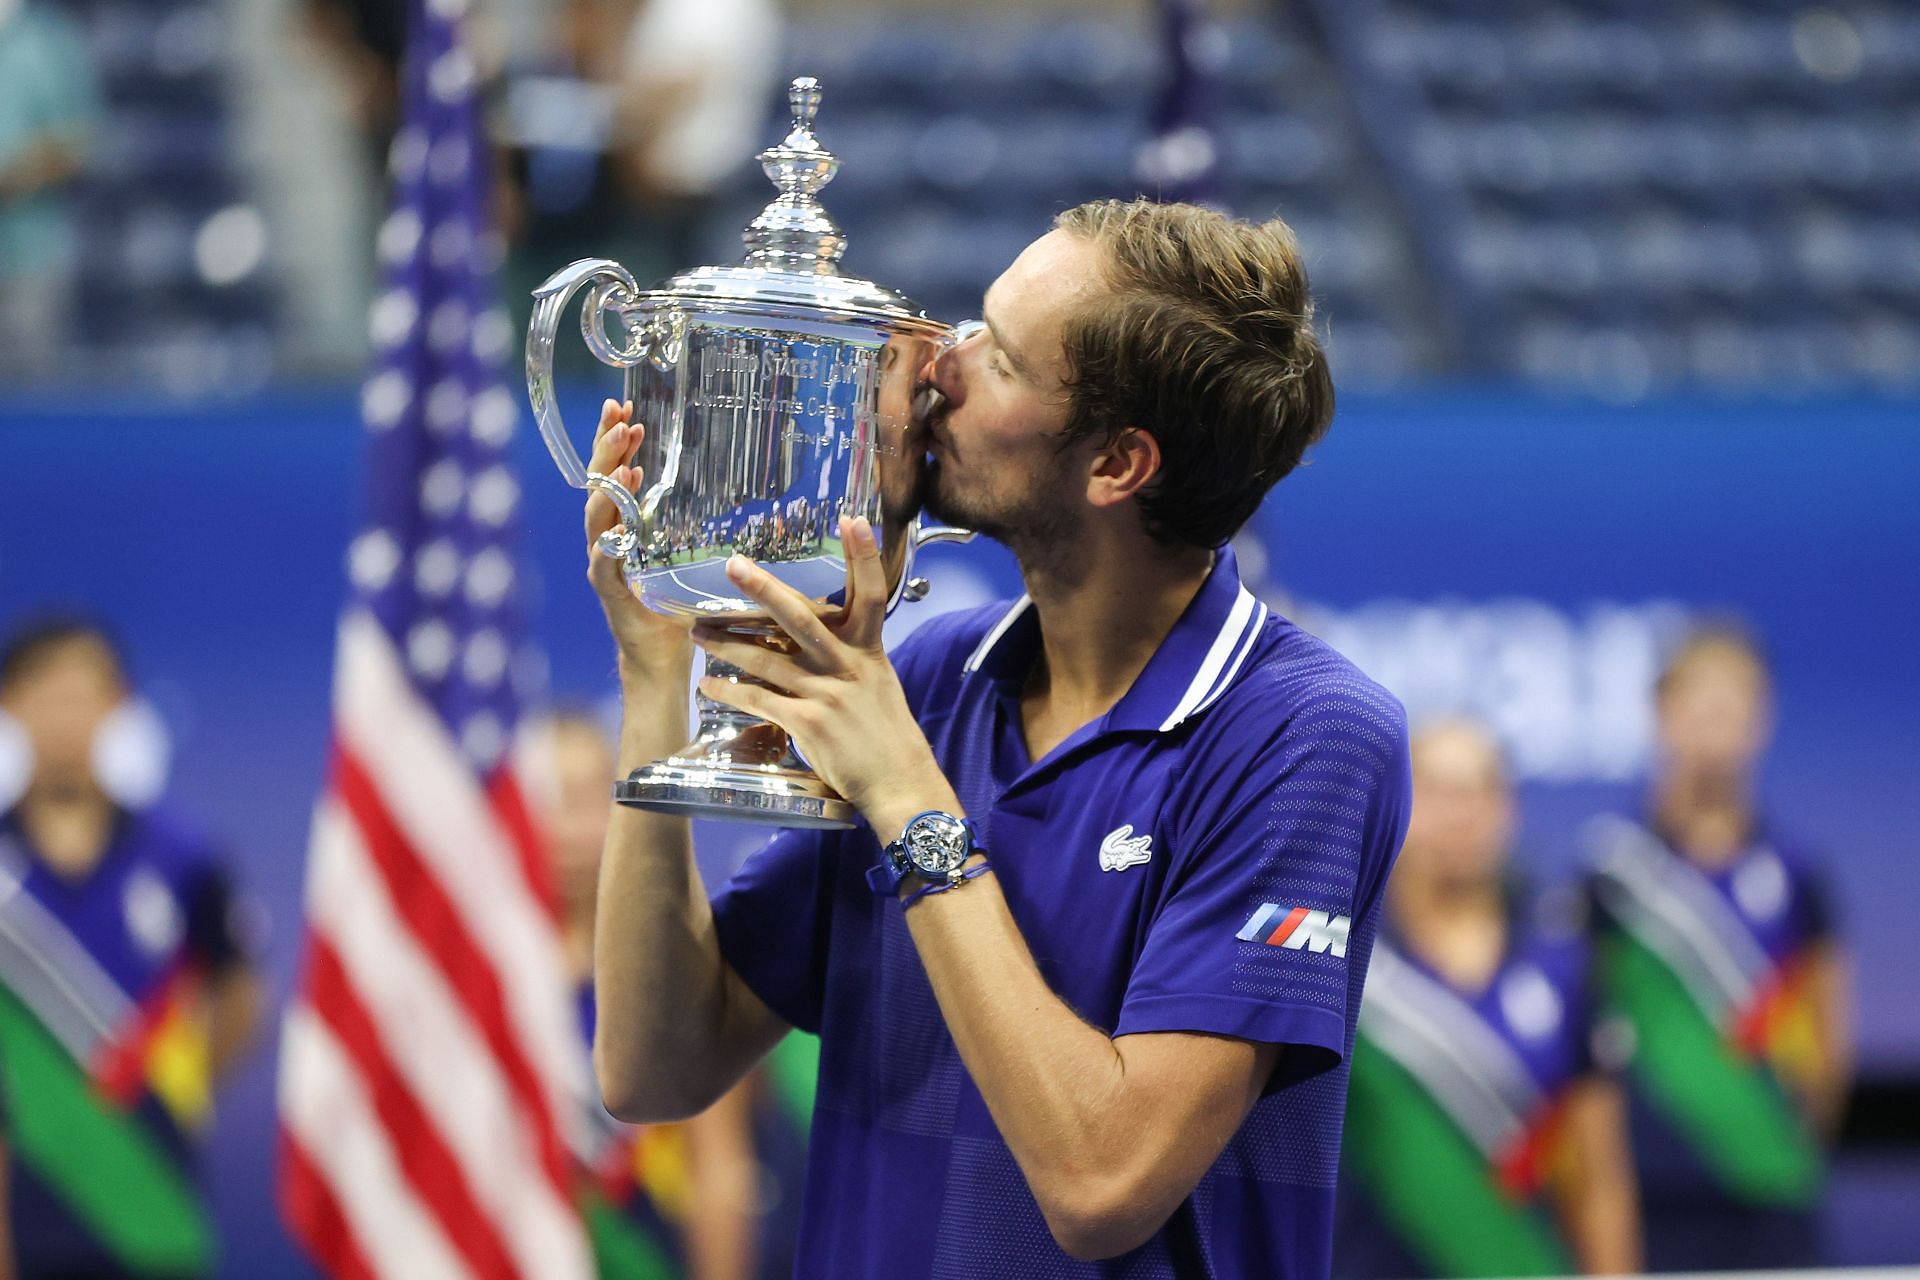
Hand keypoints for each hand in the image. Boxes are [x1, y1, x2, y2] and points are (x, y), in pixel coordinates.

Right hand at [583, 398, 692, 682]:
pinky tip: (612, 534)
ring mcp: (606, 566)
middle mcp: (610, 539)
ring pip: (597, 520)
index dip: (615, 441)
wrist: (664, 659)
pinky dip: (606, 550)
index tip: (626, 408)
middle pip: (599, 485)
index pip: (615, 473)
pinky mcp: (612, 595)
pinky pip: (603, 568)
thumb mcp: (696, 554)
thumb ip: (706, 523)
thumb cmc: (684, 606)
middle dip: (608, 450)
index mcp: (628, 525)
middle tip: (622, 420)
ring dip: (609, 491)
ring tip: (626, 466)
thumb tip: (756, 487)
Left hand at [690, 516, 955, 825]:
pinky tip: (709, 685)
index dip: (864, 555)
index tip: (853, 518)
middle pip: (801, 618)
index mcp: (868, 650)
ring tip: (697, 632)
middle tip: (734, 566)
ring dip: (726, 644)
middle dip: (764, 590)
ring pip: (766, 659)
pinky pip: (759, 700)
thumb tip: (815, 638)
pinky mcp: (808, 723)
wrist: (899, 781)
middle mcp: (848, 665)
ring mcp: (827, 693)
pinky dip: (730, 691)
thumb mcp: (877, 683)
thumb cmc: (887, 734)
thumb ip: (849, 657)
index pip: (871, 592)